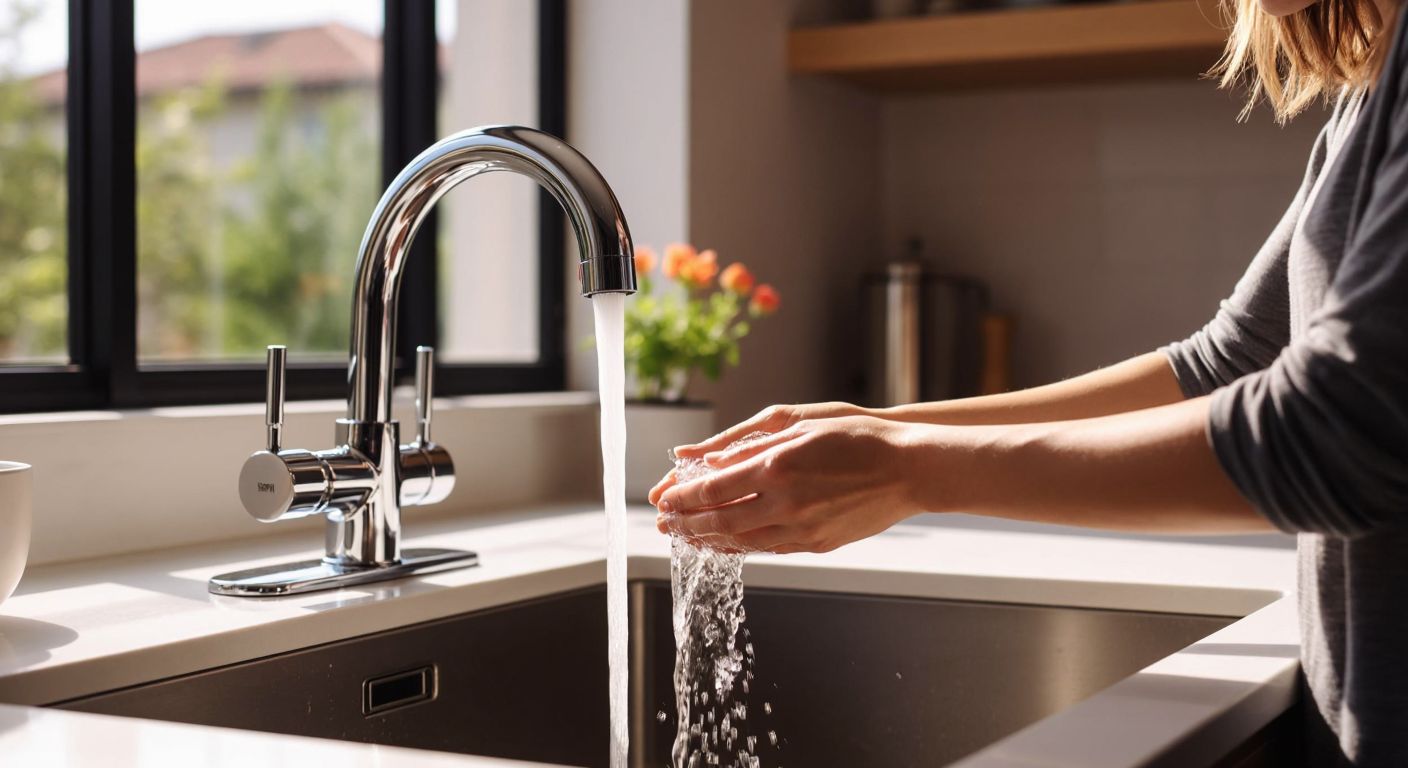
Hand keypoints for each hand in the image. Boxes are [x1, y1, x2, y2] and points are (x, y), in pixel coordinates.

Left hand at [654, 415, 922, 553]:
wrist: (910, 468)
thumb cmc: (857, 435)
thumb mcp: (798, 423)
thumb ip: (743, 442)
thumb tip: (698, 456)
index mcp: (777, 466)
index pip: (711, 490)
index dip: (680, 497)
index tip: (661, 499)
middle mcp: (785, 503)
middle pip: (719, 522)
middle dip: (685, 524)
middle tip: (663, 523)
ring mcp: (803, 529)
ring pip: (741, 542)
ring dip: (708, 540)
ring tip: (686, 536)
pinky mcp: (818, 544)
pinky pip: (769, 549)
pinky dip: (740, 547)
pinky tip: (727, 542)